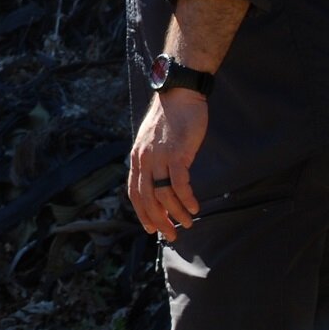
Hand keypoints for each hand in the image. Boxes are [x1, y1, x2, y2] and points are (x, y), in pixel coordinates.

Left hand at [127, 89, 206, 238]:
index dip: (141, 212)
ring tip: (187, 223)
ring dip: (176, 213)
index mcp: (137, 158)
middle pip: (147, 198)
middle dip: (158, 220)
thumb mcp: (153, 142)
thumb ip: (153, 160)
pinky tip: (194, 208)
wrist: (178, 95)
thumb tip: (160, 181)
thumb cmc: (170, 119)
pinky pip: (179, 183)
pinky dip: (186, 199)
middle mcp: (144, 160)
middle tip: (170, 235)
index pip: (134, 192)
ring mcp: (159, 157)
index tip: (151, 227)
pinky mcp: (177, 153)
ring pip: (163, 194)